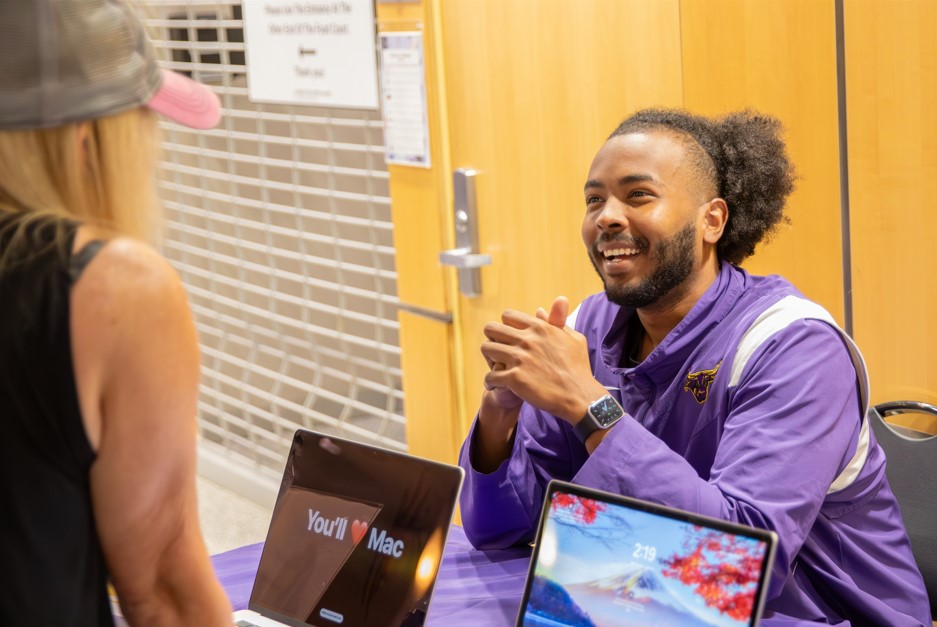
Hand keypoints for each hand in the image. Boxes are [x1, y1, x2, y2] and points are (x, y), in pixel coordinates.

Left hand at [482, 296, 606, 422]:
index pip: (508, 315)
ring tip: (496, 368)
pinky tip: (496, 385)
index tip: (509, 338)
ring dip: (489, 359)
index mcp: (540, 328)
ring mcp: (520, 358)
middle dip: (492, 339)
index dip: (506, 327)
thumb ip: (556, 322)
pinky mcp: (515, 378)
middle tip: (498, 353)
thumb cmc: (579, 368)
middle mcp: (527, 340)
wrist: (580, 396)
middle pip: (492, 328)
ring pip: (487, 349)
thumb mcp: (573, 339)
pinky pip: (490, 376)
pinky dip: (490, 382)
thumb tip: (539, 310)